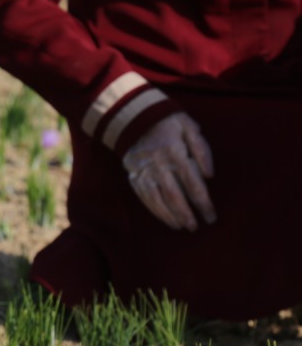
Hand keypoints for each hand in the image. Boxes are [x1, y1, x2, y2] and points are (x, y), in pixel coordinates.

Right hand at [122, 112, 215, 230]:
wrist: (134, 118)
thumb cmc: (168, 122)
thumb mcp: (189, 127)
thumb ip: (202, 150)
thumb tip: (210, 175)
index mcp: (176, 154)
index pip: (193, 184)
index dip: (203, 202)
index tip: (211, 216)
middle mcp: (159, 166)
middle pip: (174, 196)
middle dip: (186, 214)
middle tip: (195, 227)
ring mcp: (145, 173)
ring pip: (157, 199)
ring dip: (170, 216)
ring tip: (182, 227)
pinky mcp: (134, 177)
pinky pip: (145, 197)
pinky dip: (155, 210)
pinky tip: (165, 218)